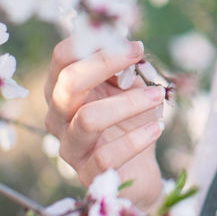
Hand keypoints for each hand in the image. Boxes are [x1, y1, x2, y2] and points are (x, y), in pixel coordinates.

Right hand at [43, 37, 165, 212]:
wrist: (139, 168)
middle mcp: (58, 116)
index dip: (93, 43)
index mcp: (62, 89)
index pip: (61, 58)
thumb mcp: (129, 88)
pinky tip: (158, 128)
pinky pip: (107, 155)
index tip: (130, 41)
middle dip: (105, 63)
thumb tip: (127, 45)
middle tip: (139, 55)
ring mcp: (69, 146)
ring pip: (88, 119)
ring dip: (128, 103)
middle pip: (69, 83)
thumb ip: (123, 67)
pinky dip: (137, 138)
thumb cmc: (131, 120)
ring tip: (158, 95)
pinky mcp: (86, 174)